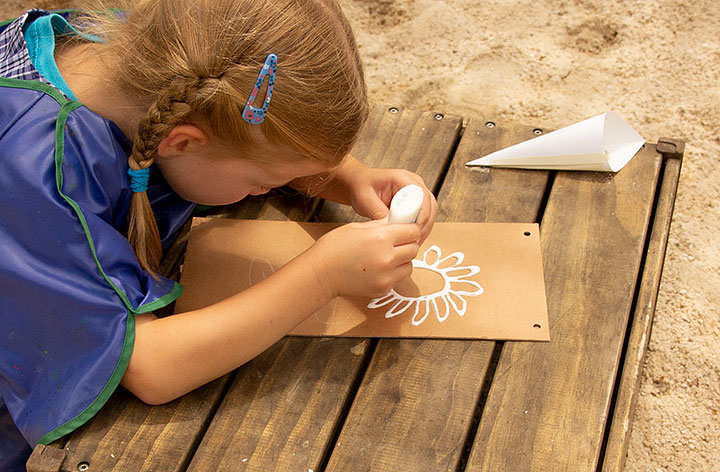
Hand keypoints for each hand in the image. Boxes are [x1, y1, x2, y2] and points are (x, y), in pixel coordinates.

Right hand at [303, 219, 420, 298]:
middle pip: (414, 249)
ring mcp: (386, 276)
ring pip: (409, 266)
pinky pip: (398, 279)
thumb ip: (381, 225)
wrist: (320, 273)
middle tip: (396, 243)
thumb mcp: (357, 228)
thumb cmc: (333, 248)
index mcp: (381, 238)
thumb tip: (397, 222)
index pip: (413, 232)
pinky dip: (393, 273)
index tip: (407, 230)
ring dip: (403, 260)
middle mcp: (387, 258)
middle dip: (407, 244)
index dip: (411, 229)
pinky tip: (378, 268)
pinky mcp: (383, 289)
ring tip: (387, 257)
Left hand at [337, 157, 438, 243]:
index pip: (423, 195)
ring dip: (423, 228)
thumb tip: (391, 229)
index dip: (422, 213)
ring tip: (413, 242)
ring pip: (429, 213)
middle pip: (430, 205)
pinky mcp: (414, 203)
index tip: (415, 229)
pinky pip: (423, 217)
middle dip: (425, 224)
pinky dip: (419, 229)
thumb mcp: (366, 200)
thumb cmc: (362, 187)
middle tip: (415, 240)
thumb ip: (379, 213)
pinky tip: (411, 239)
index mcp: (403, 178)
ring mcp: (415, 193)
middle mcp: (413, 184)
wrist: (358, 184)